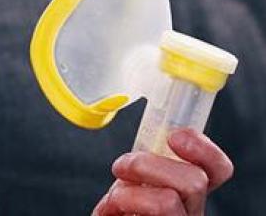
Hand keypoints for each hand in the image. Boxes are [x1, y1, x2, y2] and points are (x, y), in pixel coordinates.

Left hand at [92, 129, 233, 214]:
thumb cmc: (123, 206)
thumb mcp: (136, 176)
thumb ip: (149, 159)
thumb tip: (149, 123)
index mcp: (189, 193)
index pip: (217, 170)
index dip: (205, 151)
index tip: (175, 137)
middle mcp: (191, 211)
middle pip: (194, 181)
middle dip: (147, 164)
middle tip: (122, 167)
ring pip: (167, 203)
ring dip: (128, 192)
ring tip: (115, 198)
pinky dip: (114, 207)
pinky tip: (113, 211)